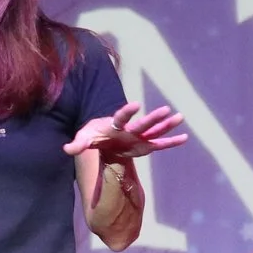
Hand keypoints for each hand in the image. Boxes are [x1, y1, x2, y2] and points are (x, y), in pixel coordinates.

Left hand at [64, 102, 189, 161]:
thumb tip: (67, 148)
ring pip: (155, 130)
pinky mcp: (145, 144)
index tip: (136, 104)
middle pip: (143, 123)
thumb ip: (78, 144)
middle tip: (165, 109)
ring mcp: (140, 136)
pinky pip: (160, 144)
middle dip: (153, 117)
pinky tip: (184, 137)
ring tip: (180, 117)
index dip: (128, 111)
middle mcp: (130, 128)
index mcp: (115, 124)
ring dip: (167, 125)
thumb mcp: (84, 138)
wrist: (104, 139)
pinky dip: (171, 142)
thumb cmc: (95, 135)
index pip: (122, 116)